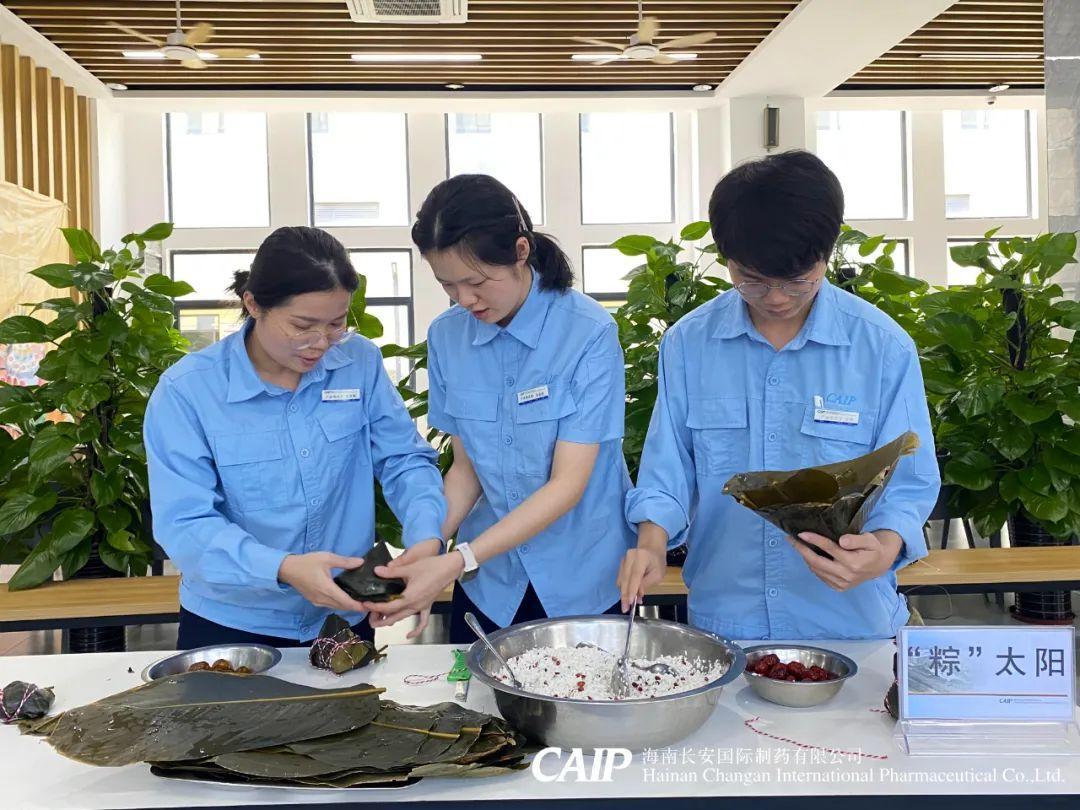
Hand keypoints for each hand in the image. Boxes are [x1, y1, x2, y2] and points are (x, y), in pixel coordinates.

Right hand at [277, 552, 369, 613]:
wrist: (287, 569)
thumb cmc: (307, 562)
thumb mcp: (327, 558)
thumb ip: (345, 562)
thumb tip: (361, 562)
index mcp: (327, 589)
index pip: (346, 602)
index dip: (358, 606)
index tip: (369, 606)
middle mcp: (322, 599)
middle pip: (342, 607)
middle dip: (355, 607)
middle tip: (368, 603)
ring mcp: (317, 602)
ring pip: (336, 607)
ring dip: (347, 606)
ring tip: (359, 601)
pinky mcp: (314, 601)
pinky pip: (330, 605)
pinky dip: (339, 604)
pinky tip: (345, 598)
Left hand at [361, 550, 464, 632]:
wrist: (449, 568)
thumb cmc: (430, 566)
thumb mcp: (409, 568)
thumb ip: (391, 571)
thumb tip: (376, 570)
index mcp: (409, 598)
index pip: (388, 606)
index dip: (375, 606)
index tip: (364, 604)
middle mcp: (414, 606)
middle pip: (394, 617)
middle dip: (380, 619)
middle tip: (368, 617)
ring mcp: (422, 607)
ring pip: (403, 618)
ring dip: (391, 621)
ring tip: (379, 619)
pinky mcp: (427, 606)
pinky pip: (422, 622)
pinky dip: (416, 630)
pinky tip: (408, 635)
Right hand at [616, 543, 665, 612]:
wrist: (651, 549)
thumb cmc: (657, 562)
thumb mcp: (658, 574)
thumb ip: (646, 584)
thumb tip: (637, 595)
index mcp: (641, 557)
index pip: (635, 576)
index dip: (631, 590)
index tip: (630, 602)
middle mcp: (630, 556)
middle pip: (625, 579)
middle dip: (625, 595)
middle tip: (625, 608)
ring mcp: (624, 559)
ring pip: (621, 580)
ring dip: (624, 592)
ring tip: (630, 603)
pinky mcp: (621, 564)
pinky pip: (621, 578)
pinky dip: (624, 587)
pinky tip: (629, 594)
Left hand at [787, 531, 902, 590]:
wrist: (879, 565)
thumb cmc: (872, 549)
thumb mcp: (869, 540)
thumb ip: (856, 539)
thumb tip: (842, 541)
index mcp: (854, 563)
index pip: (830, 549)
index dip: (814, 540)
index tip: (801, 533)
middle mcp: (846, 575)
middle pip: (817, 562)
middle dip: (802, 550)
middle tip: (791, 539)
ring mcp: (842, 584)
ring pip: (817, 570)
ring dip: (805, 557)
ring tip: (798, 545)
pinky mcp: (839, 587)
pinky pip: (820, 576)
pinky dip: (812, 566)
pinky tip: (809, 556)